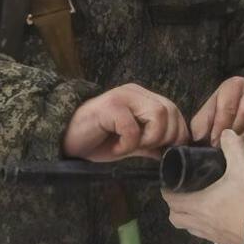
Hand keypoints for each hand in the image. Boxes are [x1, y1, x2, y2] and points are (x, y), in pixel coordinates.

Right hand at [62, 83, 189, 160]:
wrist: (65, 140)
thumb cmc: (98, 141)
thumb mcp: (132, 145)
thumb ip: (152, 144)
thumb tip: (176, 151)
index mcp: (143, 98)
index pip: (175, 110)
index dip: (178, 132)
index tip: (167, 151)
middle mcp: (135, 92)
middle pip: (170, 110)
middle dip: (165, 137)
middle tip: (145, 150)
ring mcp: (122, 96)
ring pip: (157, 114)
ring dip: (149, 138)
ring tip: (130, 147)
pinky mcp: (109, 106)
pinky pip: (132, 126)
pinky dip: (128, 143)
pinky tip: (116, 148)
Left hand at [163, 130, 243, 243]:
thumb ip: (234, 148)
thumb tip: (226, 133)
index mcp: (199, 205)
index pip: (170, 200)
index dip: (168, 190)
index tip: (173, 181)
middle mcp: (201, 224)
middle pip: (176, 218)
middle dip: (177, 206)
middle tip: (186, 193)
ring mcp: (214, 237)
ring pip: (192, 229)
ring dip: (192, 218)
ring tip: (204, 204)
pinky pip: (210, 237)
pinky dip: (209, 227)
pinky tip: (223, 216)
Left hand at [190, 77, 243, 146]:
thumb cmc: (224, 107)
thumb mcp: (210, 109)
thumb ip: (202, 122)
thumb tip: (200, 138)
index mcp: (235, 84)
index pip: (229, 106)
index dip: (220, 126)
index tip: (214, 142)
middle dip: (234, 133)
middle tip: (225, 148)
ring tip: (235, 150)